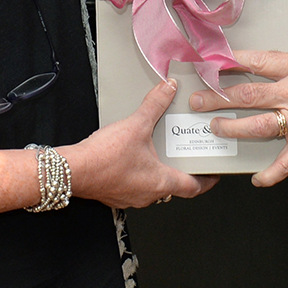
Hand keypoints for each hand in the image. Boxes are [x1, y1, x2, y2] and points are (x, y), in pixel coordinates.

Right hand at [62, 78, 216, 208]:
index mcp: (161, 182)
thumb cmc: (104, 157)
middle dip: (180, 171)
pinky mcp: (114, 194)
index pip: (194, 187)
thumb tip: (167, 89)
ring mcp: (130, 197)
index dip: (207, 180)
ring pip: (152, 186)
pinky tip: (132, 157)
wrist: (74, 170)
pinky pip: (134, 185)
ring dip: (157, 171)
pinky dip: (138, 173)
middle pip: (173, 187)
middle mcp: (148, 195)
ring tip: (158, 152)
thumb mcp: (136, 125)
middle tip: (185, 156)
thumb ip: (155, 105)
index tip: (213, 174)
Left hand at [190, 46, 287, 186]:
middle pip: (245, 94)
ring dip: (231, 128)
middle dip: (216, 98)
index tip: (212, 63)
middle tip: (197, 100)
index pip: (256, 61)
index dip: (229, 62)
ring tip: (215, 128)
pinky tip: (257, 179)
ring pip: (255, 126)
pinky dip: (270, 174)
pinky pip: (284, 163)